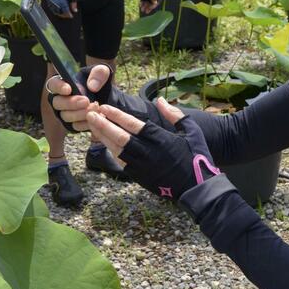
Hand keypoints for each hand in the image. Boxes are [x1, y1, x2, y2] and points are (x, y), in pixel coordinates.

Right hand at [45, 0, 76, 17]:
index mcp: (63, 4)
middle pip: (61, 14)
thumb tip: (75, 11)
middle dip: (65, 15)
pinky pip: (52, 8)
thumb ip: (73, 4)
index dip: (69, 15)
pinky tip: (58, 10)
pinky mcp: (48, 2)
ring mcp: (52, 3)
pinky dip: (55, 11)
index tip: (71, 16)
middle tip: (68, 15)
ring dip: (60, 14)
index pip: (66, 13)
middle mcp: (57, 5)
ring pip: (56, 12)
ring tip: (63, 13)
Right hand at [47, 64, 111, 131]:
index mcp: (64, 84)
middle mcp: (62, 99)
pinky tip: (94, 119)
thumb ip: (98, 73)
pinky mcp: (74, 123)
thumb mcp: (103, 72)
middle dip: (71, 103)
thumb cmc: (100, 82)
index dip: (58, 87)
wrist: (109, 98)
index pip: (53, 85)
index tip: (69, 89)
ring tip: (94, 109)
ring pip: (65, 116)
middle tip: (86, 101)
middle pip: (57, 103)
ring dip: (79, 114)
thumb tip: (91, 87)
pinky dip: (85, 123)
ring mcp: (67, 113)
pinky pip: (75, 126)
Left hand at [86, 97, 218, 199]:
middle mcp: (149, 152)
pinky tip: (104, 142)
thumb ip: (174, 114)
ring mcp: (143, 166)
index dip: (117, 115)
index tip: (105, 107)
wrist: (198, 189)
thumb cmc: (197, 157)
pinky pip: (122, 162)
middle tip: (90, 114)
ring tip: (92, 126)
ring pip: (117, 150)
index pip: (134, 125)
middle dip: (103, 125)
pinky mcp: (141, 177)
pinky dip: (112, 152)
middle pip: (120, 137)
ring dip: (103, 137)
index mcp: (161, 139)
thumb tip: (159, 99)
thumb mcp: (192, 131)